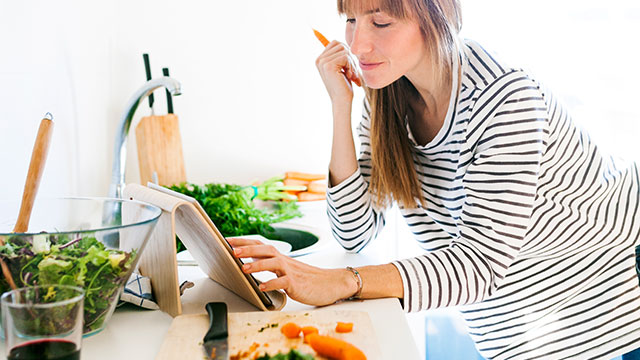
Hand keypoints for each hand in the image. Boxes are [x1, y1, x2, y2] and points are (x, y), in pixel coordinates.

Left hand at [228, 237, 356, 305]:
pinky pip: (284, 282)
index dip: (244, 242)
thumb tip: (251, 263)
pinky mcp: (297, 284)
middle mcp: (285, 262)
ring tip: (243, 268)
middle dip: (248, 249)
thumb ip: (271, 267)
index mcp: (281, 258)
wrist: (332, 283)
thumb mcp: (287, 271)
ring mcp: (291, 272)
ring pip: (273, 263)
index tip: (227, 241)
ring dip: (257, 265)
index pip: (260, 245)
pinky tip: (263, 287)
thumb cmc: (309, 279)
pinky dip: (273, 284)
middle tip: (231, 250)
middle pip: (266, 249)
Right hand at [315, 40, 361, 105]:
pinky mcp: (329, 65)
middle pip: (340, 44)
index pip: (336, 42)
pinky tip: (348, 76)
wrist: (342, 101)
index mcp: (320, 59)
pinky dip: (351, 66)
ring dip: (351, 63)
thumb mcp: (342, 67)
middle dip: (349, 57)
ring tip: (349, 75)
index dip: (346, 53)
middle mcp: (319, 59)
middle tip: (351, 72)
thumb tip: (345, 44)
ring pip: (344, 50)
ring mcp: (323, 62)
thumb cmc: (344, 86)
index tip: (348, 68)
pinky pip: (346, 56)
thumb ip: (341, 55)